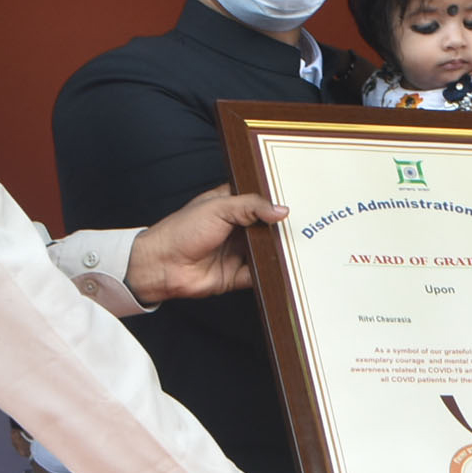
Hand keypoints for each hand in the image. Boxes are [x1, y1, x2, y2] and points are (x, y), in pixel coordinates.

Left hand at [124, 185, 286, 304]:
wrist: (163, 266)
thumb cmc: (181, 230)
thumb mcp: (219, 208)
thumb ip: (252, 206)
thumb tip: (281, 210)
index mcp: (230, 205)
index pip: (259, 199)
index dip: (276, 199)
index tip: (299, 198)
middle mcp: (237, 228)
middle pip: (267, 226)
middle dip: (283, 227)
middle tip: (308, 223)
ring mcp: (238, 251)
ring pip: (267, 250)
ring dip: (280, 250)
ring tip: (302, 245)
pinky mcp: (238, 274)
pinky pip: (261, 273)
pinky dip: (272, 272)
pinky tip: (286, 267)